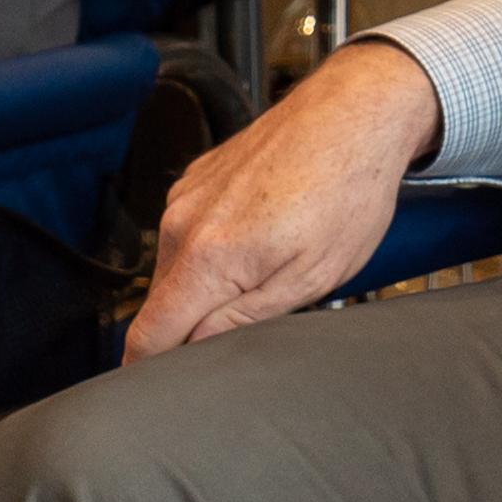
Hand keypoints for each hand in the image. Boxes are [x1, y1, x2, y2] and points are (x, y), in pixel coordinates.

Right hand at [126, 39, 446, 356]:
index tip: (170, 391)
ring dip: (207, 286)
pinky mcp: (196, 178)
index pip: (145, 337)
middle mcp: (181, 222)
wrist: (355, 110)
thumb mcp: (310, 278)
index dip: (153, 374)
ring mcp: (185, 195)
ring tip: (268, 271)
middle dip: (191, 329)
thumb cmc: (348, 189)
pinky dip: (214, 250)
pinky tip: (263, 237)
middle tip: (249, 329)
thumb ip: (242, 321)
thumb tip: (194, 351)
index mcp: (206, 256)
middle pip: (160, 306)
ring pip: (176, 270)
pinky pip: (188, 234)